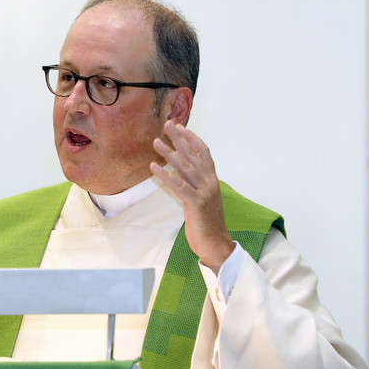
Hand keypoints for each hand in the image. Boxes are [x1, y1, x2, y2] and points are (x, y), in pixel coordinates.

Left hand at [150, 120, 233, 273]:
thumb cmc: (206, 222)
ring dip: (169, 153)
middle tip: (167, 124)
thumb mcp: (200, 198)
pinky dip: (165, 175)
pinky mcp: (197, 203)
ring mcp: (205, 192)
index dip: (191, 138)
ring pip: (185, 167)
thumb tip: (179, 171)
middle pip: (193, 155)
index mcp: (212, 180)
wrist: (215, 243)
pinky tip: (153, 167)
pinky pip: (179, 185)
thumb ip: (193, 183)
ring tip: (156, 141)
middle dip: (179, 139)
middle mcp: (210, 182)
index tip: (179, 126)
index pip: (203, 152)